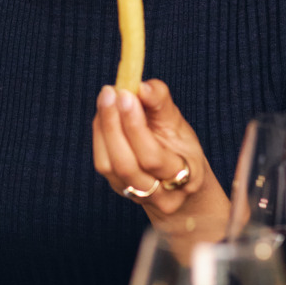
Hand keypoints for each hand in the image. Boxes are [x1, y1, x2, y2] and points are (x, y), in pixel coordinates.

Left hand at [91, 80, 229, 245]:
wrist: (179, 182)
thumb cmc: (181, 148)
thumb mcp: (179, 125)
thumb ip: (161, 103)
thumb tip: (141, 87)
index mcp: (185, 178)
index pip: (152, 157)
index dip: (135, 126)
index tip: (127, 94)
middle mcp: (161, 196)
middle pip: (127, 165)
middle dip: (113, 125)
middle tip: (109, 93)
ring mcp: (137, 197)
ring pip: (110, 166)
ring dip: (103, 128)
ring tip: (106, 99)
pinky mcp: (119, 189)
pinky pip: (103, 164)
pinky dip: (100, 135)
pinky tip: (104, 115)